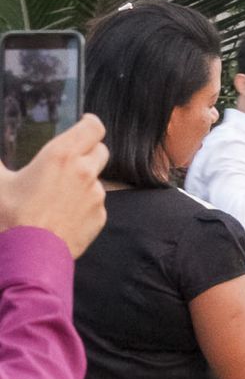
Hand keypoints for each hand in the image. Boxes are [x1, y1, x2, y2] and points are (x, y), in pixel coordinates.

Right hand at [0, 115, 108, 256]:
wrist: (30, 254)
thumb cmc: (11, 215)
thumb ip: (0, 164)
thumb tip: (1, 163)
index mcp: (61, 156)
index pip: (92, 128)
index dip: (90, 124)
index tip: (84, 123)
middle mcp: (85, 172)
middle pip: (101, 150)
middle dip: (89, 151)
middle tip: (70, 159)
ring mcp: (96, 196)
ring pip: (98, 179)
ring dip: (84, 180)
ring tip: (58, 192)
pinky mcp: (100, 217)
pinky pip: (96, 203)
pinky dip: (84, 203)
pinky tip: (63, 212)